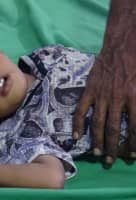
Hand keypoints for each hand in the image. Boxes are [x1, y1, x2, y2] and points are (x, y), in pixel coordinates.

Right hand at [73, 0, 135, 163]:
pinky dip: (78, 124)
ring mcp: (101, 96)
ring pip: (98, 123)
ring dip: (98, 140)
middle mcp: (117, 100)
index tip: (132, 155)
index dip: (134, 144)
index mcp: (135, 97)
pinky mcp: (89, 91)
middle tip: (112, 161)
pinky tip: (77, 136)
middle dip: (114, 147)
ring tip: (98, 153)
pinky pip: (81, 110)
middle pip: (115, 129)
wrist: (122, 46)